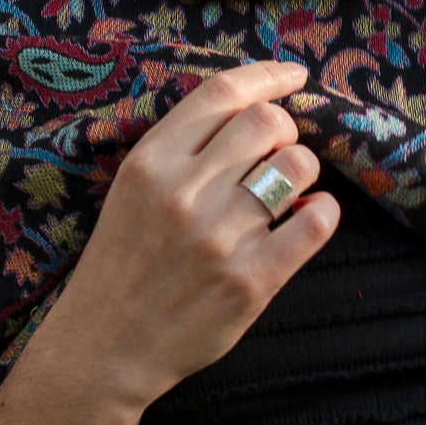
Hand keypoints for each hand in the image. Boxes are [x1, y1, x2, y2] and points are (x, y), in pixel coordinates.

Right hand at [53, 61, 338, 423]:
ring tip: (287, 191)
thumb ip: (182, 151)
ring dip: (303, 171)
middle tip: (277, 155)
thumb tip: (256, 111)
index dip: (268, 75)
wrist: (103, 349)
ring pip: (297, 166)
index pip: (221, 93)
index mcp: (150, 163)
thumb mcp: (132, 192)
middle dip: (285, 130)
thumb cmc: (122, 266)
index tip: (294, 76)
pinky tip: (308, 217)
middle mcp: (183, 193)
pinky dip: (322, 211)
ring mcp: (219, 239)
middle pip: (267, 122)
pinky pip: (314, 224)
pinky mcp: (250, 282)